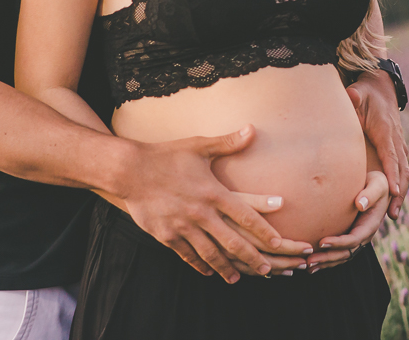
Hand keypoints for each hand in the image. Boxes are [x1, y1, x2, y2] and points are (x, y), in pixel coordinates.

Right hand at [117, 124, 312, 283]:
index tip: (279, 243)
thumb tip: (252, 129)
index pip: (246, 216)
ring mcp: (183, 227)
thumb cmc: (167, 155)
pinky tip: (209, 271)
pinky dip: (200, 265)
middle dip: (252, 258)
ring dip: (226, 268)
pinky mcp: (166, 236)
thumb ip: (228, 142)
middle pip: (232, 242)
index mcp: (213, 192)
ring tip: (238, 278)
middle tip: (267, 270)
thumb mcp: (199, 146)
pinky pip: (187, 255)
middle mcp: (201, 213)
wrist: (130, 170)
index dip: (264, 231)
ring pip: (210, 254)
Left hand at [306, 170, 388, 271]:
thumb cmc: (376, 182)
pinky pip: (339, 252)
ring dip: (325, 263)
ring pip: (341, 256)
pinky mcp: (350, 237)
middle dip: (328, 258)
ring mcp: (357, 238)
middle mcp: (364, 236)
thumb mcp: (378, 184)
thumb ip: (370, 193)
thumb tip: (360, 204)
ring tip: (308, 266)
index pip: (354, 239)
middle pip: (346, 253)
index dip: (338, 243)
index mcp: (370, 225)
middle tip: (309, 261)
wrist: (378, 185)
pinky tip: (313, 263)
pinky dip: (326, 260)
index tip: (321, 242)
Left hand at [347, 69, 408, 218]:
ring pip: (404, 171)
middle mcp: (396, 140)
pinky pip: (401, 169)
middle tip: (392, 213)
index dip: (392, 173)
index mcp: (386, 130)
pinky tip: (393, 203)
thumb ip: (355, 96)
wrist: (382, 88)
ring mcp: (399, 144)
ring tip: (392, 215)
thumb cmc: (366, 93)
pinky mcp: (397, 148)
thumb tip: (351, 95)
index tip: (393, 191)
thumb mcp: (359, 92)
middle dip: (399, 191)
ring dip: (401, 193)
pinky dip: (400, 186)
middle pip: (401, 169)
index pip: (390, 155)